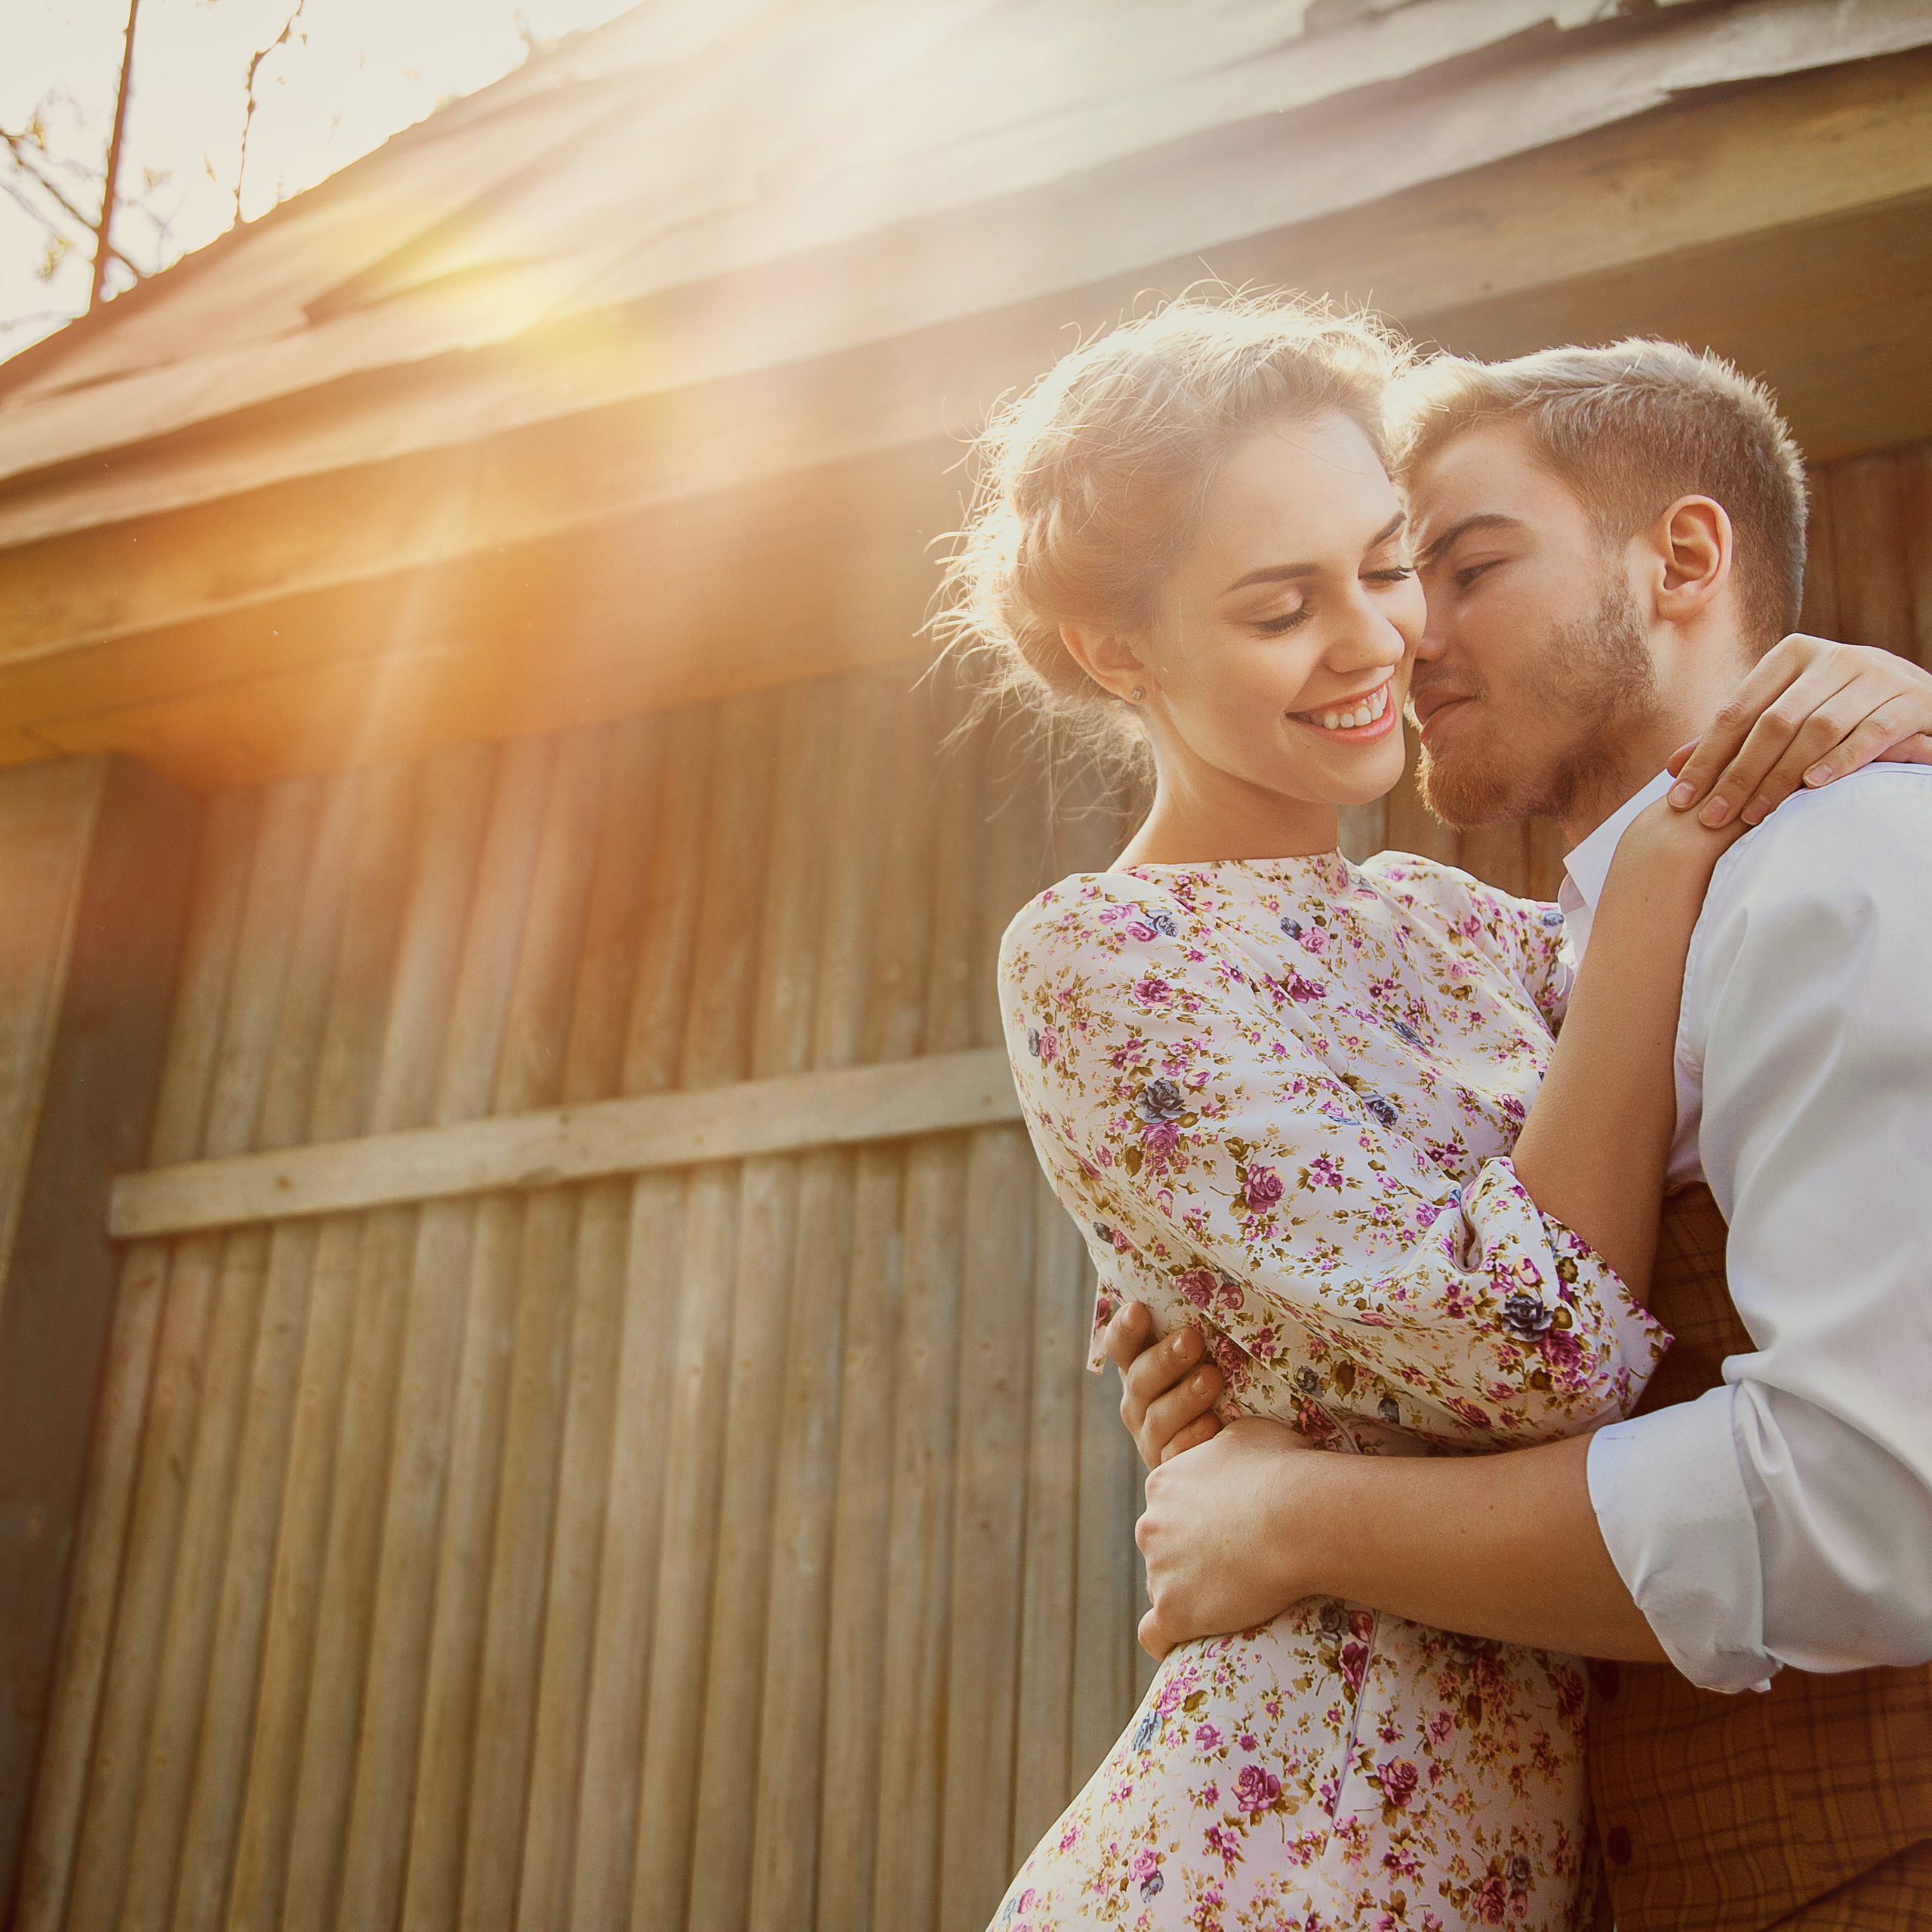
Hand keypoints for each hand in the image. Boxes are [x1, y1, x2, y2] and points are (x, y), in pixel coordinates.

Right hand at [1102, 1300, 1223, 1470]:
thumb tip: (1225, 1271)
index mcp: (1140, 1364)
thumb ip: (1202, 1326)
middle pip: (1139, 1379)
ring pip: (1157, 1417)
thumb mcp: (1209, 1353)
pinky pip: (1175, 1456)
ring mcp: (1151, 1436)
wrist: (1234, 1449)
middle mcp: (1138, 1399)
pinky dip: (1192, 1439)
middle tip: (1191, 1338)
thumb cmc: (1223, 1381)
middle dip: (1164, 1358)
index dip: (1125, 1327)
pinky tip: (1213, 1425)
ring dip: (1183, 1397)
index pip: (1121, 1344)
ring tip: (1213, 1379)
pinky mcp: (1169, 1468)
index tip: (1138, 1308)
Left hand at [1136, 1417, 1313, 1657]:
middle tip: (1235, 1567)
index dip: (1198, 1522)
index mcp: (1164, 1482)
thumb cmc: (1285, 1471)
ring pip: (1163, 1588)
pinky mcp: (1173, 1610)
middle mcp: (1150, 1524)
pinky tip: (1181, 1643)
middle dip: (1189, 1557)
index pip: (1168, 1507)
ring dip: (1187, 1595)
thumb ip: (1223, 1444)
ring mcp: (1159, 1569)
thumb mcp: (1250, 1435)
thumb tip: (1226, 1445)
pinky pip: (1154, 1633)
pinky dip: (1166, 1640)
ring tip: (1229, 1603)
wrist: (1297, 1518)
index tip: (1228, 1531)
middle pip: (1162, 1548)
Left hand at [1666, 634, 1931, 827]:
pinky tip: (1812, 787)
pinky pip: (1871, 733)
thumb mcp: (1785, 714)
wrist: (1917, 700)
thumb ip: (1735, 736)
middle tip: (1712, 818)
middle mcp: (1834, 657)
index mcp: (1793, 653)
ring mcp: (1876, 675)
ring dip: (1782, 776)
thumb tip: (1671, 766)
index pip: (1737, 709)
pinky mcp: (1912, 699)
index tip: (1679, 798)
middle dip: (1738, 774)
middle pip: (1774, 722)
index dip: (1706, 756)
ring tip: (1754, 814)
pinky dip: (1840, 761)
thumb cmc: (1837, 710)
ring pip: (1818, 729)